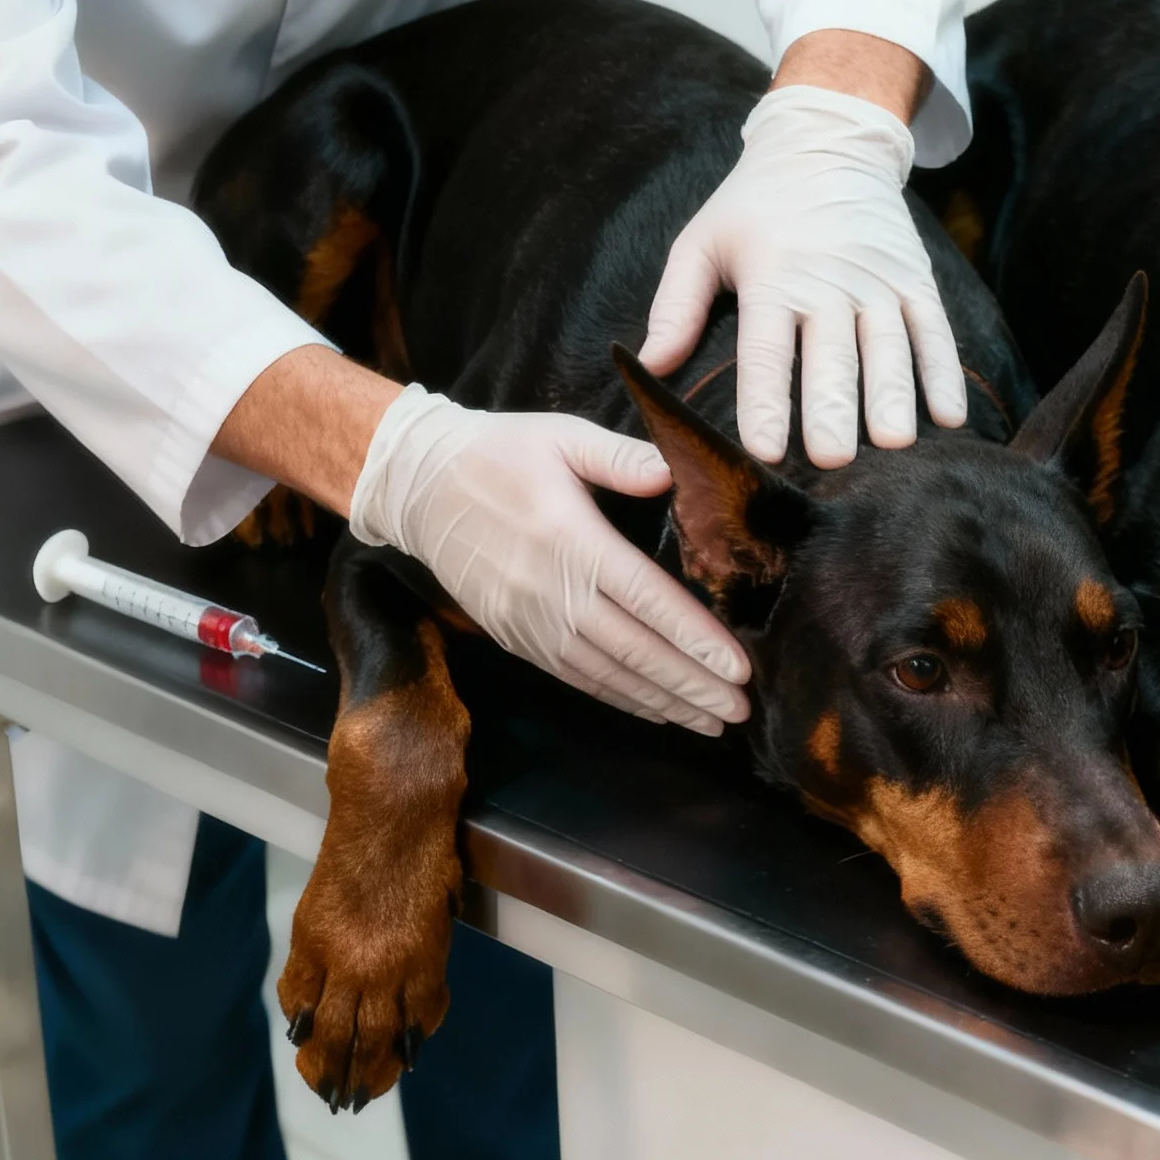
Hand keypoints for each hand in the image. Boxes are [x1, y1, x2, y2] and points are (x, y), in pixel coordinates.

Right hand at [349, 386, 750, 733]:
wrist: (417, 486)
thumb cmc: (500, 453)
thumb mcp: (561, 436)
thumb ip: (619, 456)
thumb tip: (671, 473)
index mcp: (572, 541)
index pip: (647, 600)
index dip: (695, 637)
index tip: (739, 667)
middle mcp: (552, 593)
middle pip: (636, 650)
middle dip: (693, 685)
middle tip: (742, 710)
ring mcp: (531, 623)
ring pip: (609, 675)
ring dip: (664, 702)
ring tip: (712, 723)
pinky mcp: (517, 638)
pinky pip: (578, 677)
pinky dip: (621, 698)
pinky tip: (658, 710)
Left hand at [637, 83, 965, 467]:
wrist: (827, 143)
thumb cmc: (755, 204)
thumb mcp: (702, 240)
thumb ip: (677, 306)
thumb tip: (649, 367)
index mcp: (771, 277)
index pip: (766, 350)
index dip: (765, 401)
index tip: (765, 450)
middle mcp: (828, 283)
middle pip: (832, 356)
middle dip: (833, 409)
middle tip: (835, 459)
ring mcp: (878, 282)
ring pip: (889, 347)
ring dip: (893, 396)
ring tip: (896, 443)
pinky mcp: (915, 280)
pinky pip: (934, 331)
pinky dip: (944, 371)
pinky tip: (949, 414)